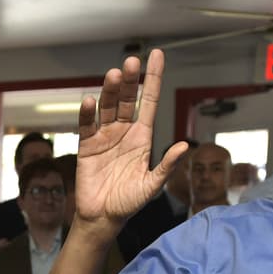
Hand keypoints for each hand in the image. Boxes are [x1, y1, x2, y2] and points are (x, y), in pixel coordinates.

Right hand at [74, 49, 188, 238]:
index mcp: (142, 137)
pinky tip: (90, 101)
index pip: (150, 101)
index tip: (156, 55)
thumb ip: (167, 166)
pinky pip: (87, 125)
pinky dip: (87, 113)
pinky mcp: (87, 145)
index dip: (153, 78)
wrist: (103, 218)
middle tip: (131, 63)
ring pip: (108, 107)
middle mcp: (124, 131)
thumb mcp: (152, 185)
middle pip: (128, 99)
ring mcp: (105, 136)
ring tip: (114, 75)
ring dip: (110, 91)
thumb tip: (185, 146)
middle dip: (130, 81)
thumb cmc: (129, 203)